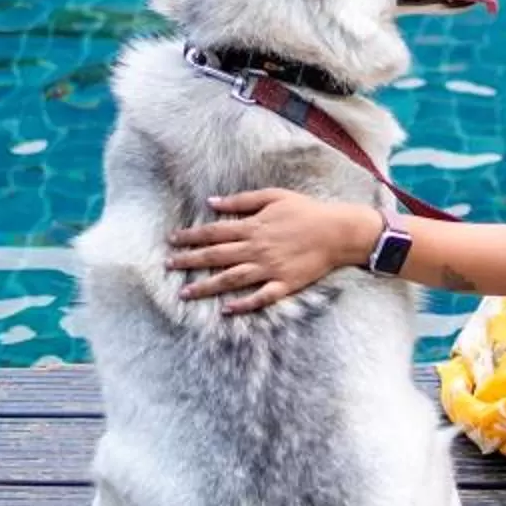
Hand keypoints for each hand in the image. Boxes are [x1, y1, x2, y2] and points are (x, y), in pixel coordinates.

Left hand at [165, 190, 373, 315]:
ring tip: (184, 293)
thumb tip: (212, 202)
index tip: (171, 241)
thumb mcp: (274, 196)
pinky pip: (260, 297)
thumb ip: (242, 200)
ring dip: (206, 286)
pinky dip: (243, 304)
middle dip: (189, 261)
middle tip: (167, 266)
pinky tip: (226, 309)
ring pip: (231, 279)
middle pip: (216, 256)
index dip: (190, 237)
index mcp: (253, 227)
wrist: (338, 232)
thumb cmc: (307, 211)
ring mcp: (269, 268)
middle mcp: (257, 249)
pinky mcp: (284, 284)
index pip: (213, 232)